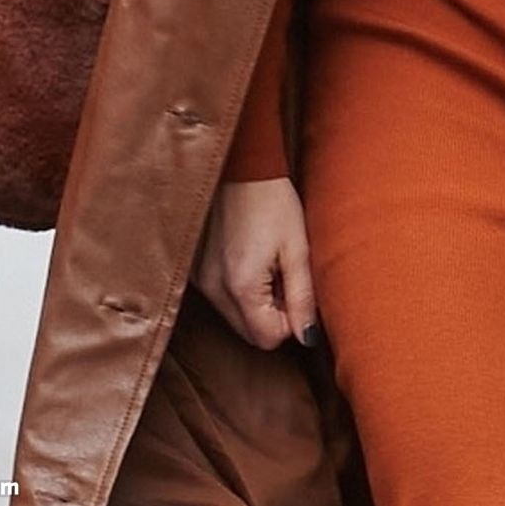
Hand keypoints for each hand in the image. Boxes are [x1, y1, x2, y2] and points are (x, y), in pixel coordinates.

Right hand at [190, 176, 319, 351]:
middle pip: (250, 333)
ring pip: (235, 317)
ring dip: (257, 302)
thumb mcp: (298, 248)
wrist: (242, 166)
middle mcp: (214, 290)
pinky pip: (221, 298)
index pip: (268, 339)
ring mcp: (201, 280)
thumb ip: (303, 298)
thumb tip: (308, 338)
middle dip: (273, 314)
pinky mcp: (196, 271)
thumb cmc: (273, 202)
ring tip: (268, 262)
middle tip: (284, 274)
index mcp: (241, 287)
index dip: (290, 320)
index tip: (296, 287)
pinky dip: (239, 289)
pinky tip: (250, 257)